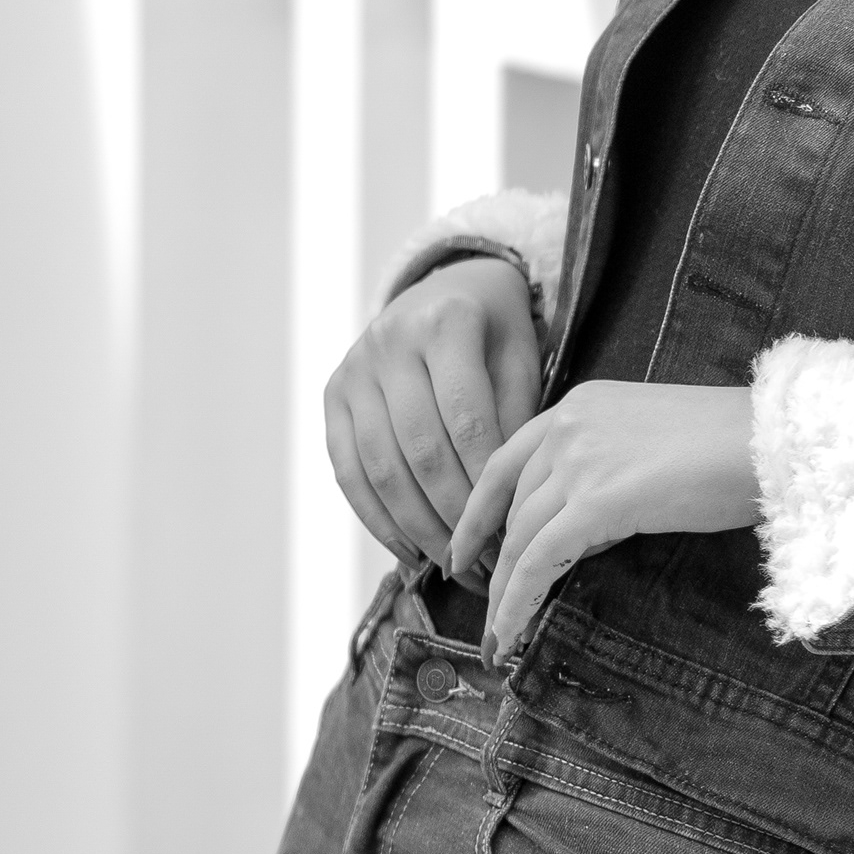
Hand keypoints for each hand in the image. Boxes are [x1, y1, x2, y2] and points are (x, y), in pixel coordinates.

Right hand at [324, 256, 540, 563]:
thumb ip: (516, 416)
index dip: (485, 480)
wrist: (444, 287)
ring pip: (382, 468)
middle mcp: (388, 343)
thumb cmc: (495, 332)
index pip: (465, 418)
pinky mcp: (332, 397)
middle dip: (455, 515)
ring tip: (456, 565)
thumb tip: (507, 500)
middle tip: (488, 559)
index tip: (511, 527)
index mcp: (445, 323)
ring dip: (419, 527)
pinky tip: (412, 551)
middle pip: (420, 449)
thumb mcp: (520, 356)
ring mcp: (353, 370)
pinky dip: (378, 519)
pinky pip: (349, 472)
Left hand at [447, 380, 758, 658]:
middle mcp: (569, 426)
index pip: (507, 460)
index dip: (479, 510)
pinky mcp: (597, 500)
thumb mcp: (654, 446)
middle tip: (482, 605)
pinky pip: (540, 560)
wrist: (776, 440)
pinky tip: (511, 632)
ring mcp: (580, 460)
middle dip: (491, 560)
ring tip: (497, 634)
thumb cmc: (735, 446)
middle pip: (510, 503)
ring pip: (520, 536)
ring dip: (503, 591)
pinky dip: (519, 601)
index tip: (465, 547)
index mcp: (581, 405)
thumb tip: (580, 530)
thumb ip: (607, 474)